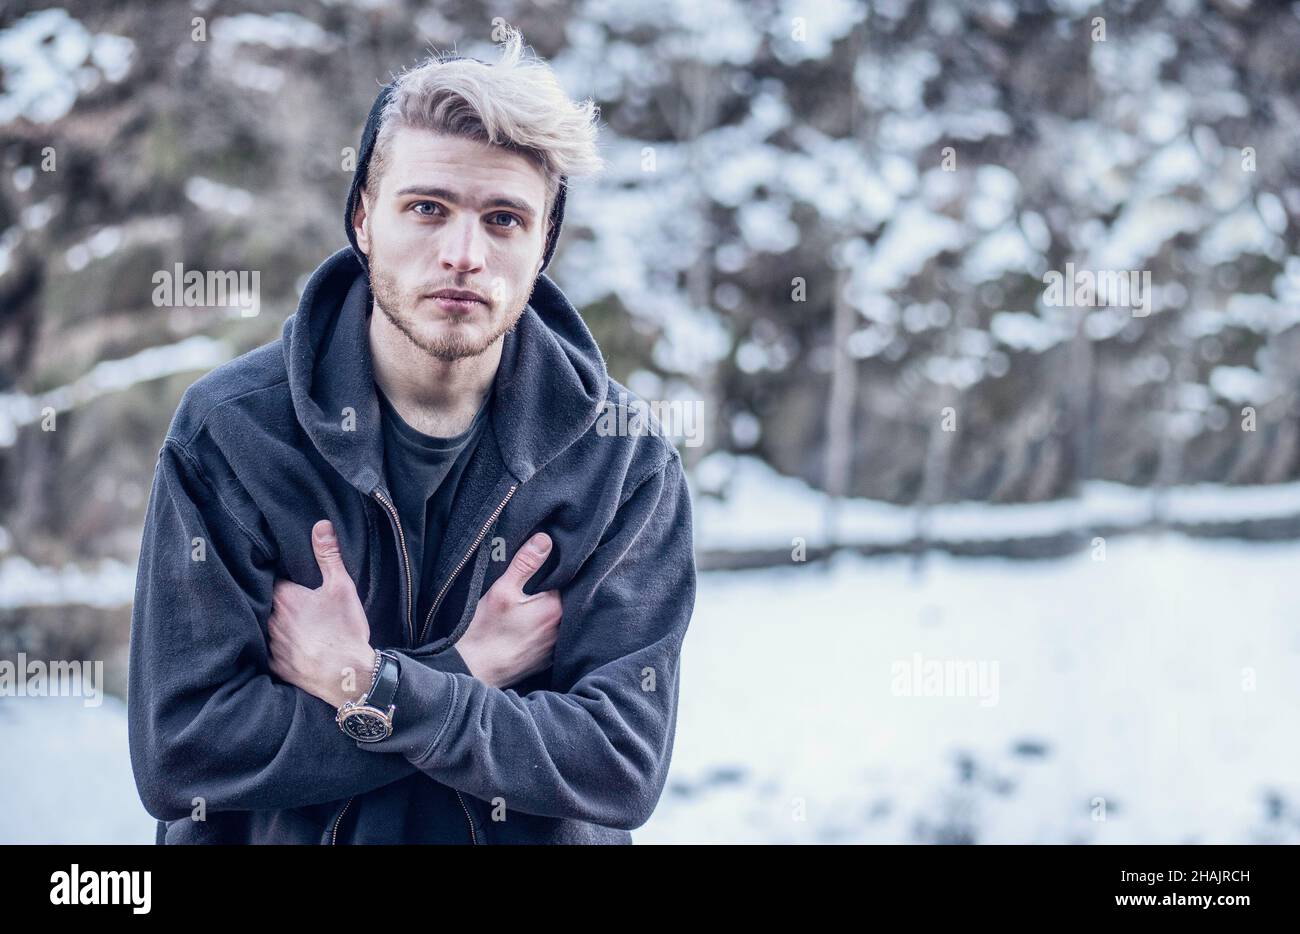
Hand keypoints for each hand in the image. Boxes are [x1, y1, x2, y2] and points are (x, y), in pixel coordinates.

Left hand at [268, 519, 375, 708]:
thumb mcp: (341, 587)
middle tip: (291, 602)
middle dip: (274, 601)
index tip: (287, 580)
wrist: (346, 674)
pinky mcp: (274, 665)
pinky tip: (289, 647)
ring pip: (263, 627)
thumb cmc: (344, 629)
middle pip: (264, 603)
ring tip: (289, 624)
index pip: (270, 579)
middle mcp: (269, 619)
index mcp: (283, 597)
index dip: (278, 578)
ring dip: (272, 624)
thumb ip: (328, 555)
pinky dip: (276, 648)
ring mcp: (270, 644)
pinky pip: (268, 652)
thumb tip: (321, 525)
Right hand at [455, 533, 561, 688]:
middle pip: (565, 601)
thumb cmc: (485, 630)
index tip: (545, 566)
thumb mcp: (502, 590)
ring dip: (551, 613)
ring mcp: (555, 648)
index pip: (566, 581)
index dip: (556, 571)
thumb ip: (526, 563)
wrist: (472, 670)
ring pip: (559, 621)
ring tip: (531, 606)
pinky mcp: (545, 660)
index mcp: (555, 609)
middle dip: (554, 591)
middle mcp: (562, 629)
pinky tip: (529, 627)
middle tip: (535, 585)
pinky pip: (553, 639)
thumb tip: (545, 540)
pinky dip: (546, 631)